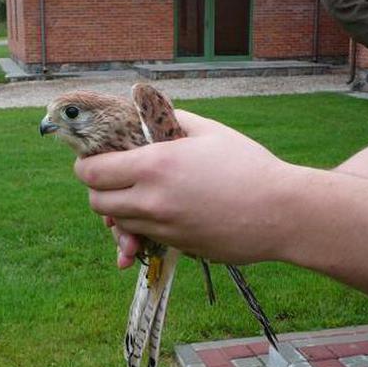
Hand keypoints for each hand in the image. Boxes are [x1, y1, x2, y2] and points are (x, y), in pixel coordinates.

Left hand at [75, 110, 294, 263]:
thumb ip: (170, 122)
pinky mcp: (177, 248)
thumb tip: (148, 118)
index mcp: (153, 166)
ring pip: (119, 226)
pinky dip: (142, 229)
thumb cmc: (248, 165)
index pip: (92, 173)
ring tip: (138, 195)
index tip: (91, 161)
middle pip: (97, 204)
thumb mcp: (208, 131)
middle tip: (113, 179)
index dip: (85, 166)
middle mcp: (151, 201)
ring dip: (119, 212)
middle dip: (98, 191)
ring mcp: (163, 229)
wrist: (282, 213)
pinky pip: (145, 239)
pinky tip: (157, 216)